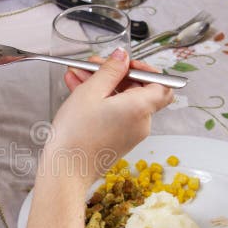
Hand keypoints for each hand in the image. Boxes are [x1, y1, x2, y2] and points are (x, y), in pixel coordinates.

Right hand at [47, 49, 173, 182]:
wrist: (64, 171)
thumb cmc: (76, 134)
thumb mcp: (90, 92)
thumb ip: (110, 70)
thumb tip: (123, 56)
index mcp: (140, 108)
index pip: (162, 83)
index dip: (145, 70)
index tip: (124, 63)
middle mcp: (141, 123)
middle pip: (138, 90)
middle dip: (115, 74)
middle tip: (92, 66)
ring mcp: (130, 134)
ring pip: (123, 101)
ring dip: (102, 86)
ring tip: (77, 76)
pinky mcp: (118, 141)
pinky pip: (115, 114)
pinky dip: (100, 102)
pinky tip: (78, 91)